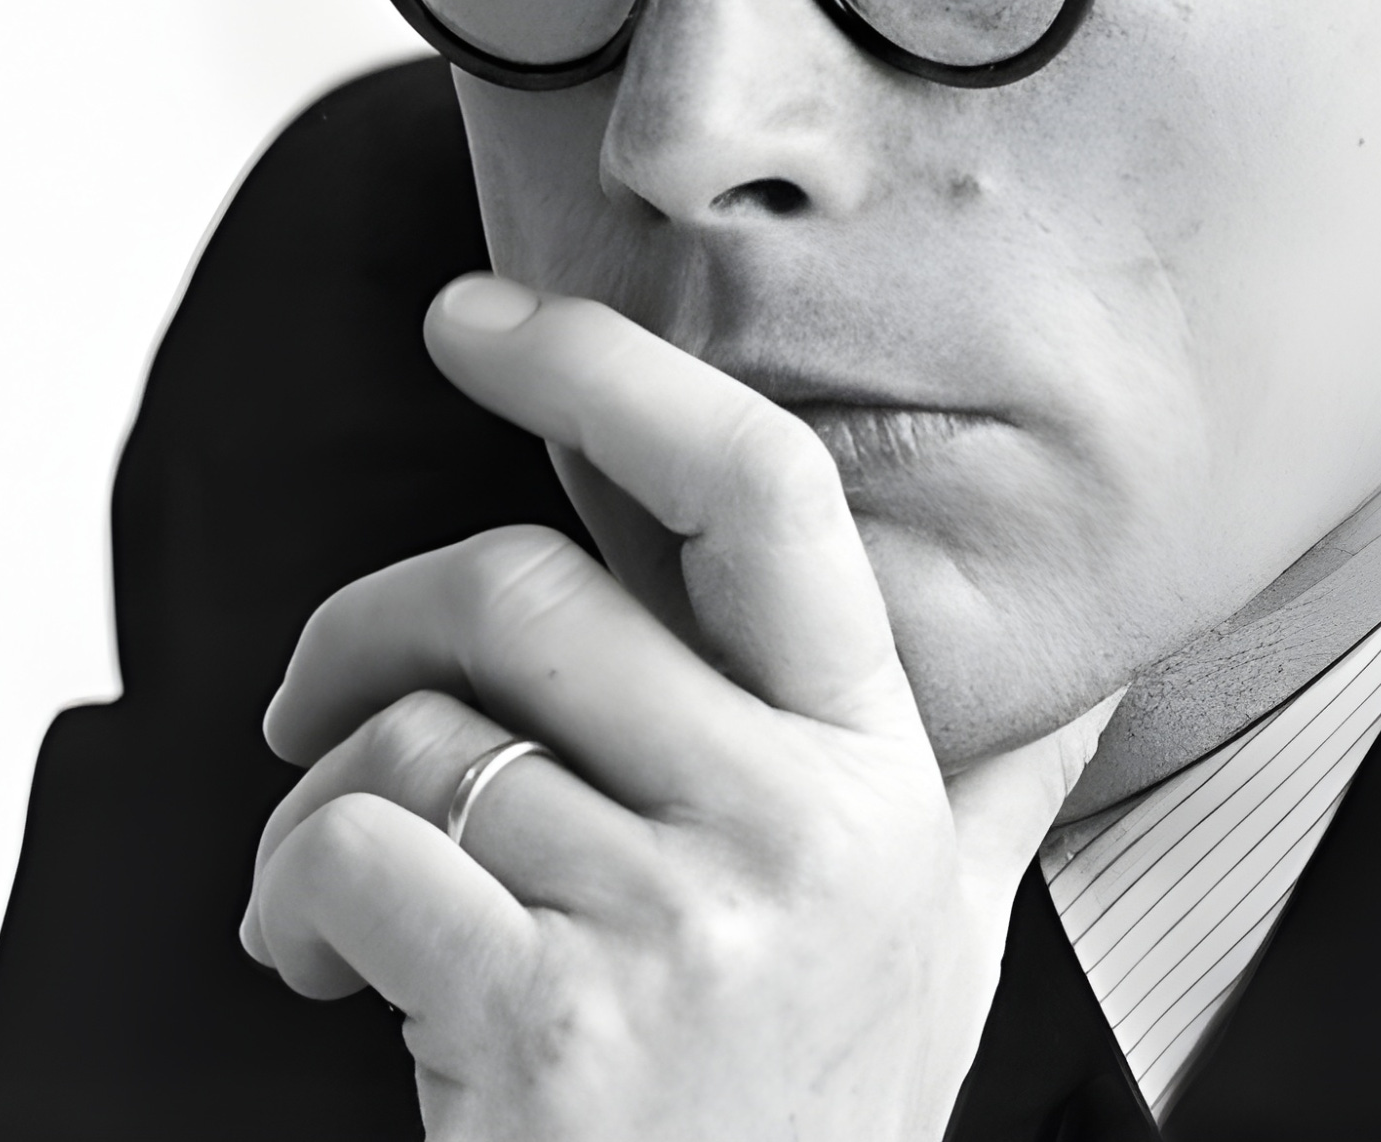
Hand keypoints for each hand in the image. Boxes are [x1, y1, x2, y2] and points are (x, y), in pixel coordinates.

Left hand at [241, 274, 1113, 1141]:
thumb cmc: (802, 1130)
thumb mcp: (936, 949)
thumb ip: (988, 789)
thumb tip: (1094, 663)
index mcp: (882, 779)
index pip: (760, 500)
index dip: (608, 373)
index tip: (476, 319)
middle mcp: (802, 835)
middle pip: (528, 592)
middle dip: (373, 629)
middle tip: (315, 706)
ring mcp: (682, 930)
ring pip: (417, 738)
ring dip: (314, 808)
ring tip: (326, 903)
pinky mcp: (547, 1025)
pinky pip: (348, 856)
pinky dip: (285, 902)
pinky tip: (317, 973)